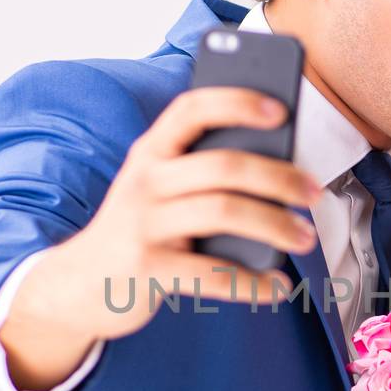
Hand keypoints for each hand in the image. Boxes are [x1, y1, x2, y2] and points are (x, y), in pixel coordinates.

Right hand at [0, 87, 321, 388]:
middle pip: (224, 165)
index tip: (282, 110)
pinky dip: (253, 283)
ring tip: (305, 238)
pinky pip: (213, 274)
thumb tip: (280, 174)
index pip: (192, 108)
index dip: (237, 102)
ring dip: (276, 225)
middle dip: (279, 177)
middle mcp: (145, 180)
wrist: (76, 285)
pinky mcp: (146, 268)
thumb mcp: (158, 191)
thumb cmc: (139, 230)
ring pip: (224, 212)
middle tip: (314, 193)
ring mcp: (144, 224)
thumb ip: (200, 174)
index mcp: (150, 151)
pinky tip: (276, 288)